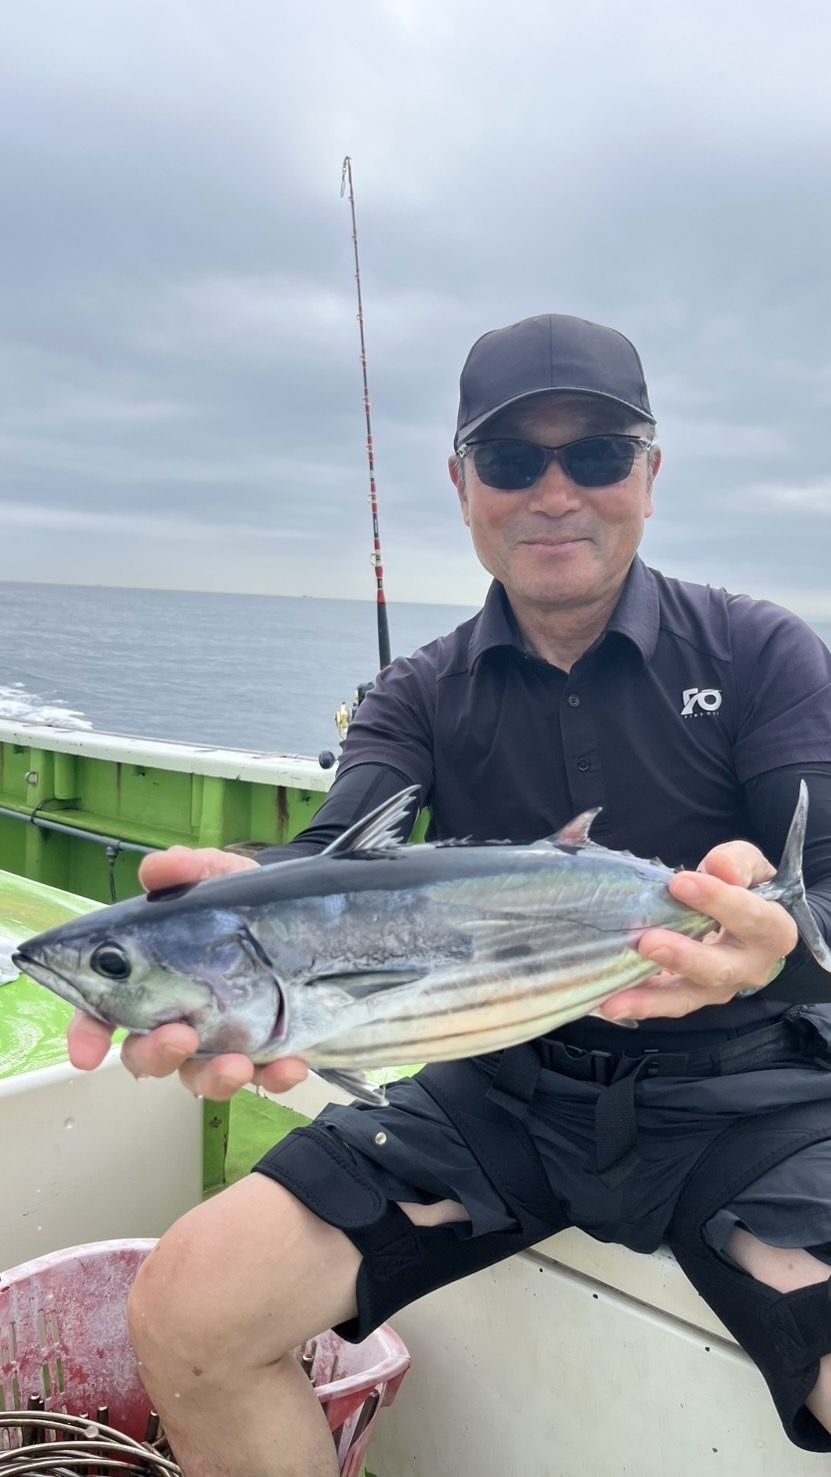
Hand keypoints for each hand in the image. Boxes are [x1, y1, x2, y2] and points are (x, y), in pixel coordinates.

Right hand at [66, 845, 309, 1098]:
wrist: (303, 915)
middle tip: (180, 1038)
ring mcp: (220, 1043)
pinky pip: (265, 1079)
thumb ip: (187, 871)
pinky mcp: (264, 1056)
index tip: (86, 1053)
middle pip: (147, 1055)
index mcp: (152, 980)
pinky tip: (290, 1066)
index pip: (104, 1013)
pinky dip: (276, 1078)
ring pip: (201, 1077)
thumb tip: (158, 868)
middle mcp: (179, 1019)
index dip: (89, 1034)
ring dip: (214, 1077)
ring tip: (237, 1064)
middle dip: (156, 1054)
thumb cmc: (239, 904)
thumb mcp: (217, 877)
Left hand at [600, 840, 797, 1022]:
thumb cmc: (744, 887)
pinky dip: (637, 1005)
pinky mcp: (689, 997)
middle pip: (718, 969)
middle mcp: (749, 969)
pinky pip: (662, 1004)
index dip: (718, 901)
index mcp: (772, 932)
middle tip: (648, 941)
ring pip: (686, 998)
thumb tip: (720, 867)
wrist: (743, 920)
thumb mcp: (747, 865)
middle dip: (682, 957)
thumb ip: (737, 862)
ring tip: (617, 1000)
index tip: (680, 882)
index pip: (751, 918)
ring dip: (651, 998)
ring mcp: (718, 989)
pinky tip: (608, 1004)